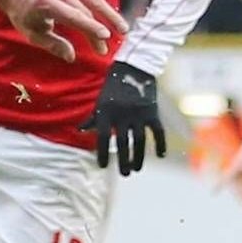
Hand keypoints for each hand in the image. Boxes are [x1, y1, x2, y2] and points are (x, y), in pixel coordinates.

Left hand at [0, 0, 130, 61]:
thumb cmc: (22, 10)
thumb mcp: (30, 31)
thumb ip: (51, 43)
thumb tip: (71, 56)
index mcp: (46, 3)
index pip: (74, 17)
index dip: (90, 28)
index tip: (106, 38)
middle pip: (86, 11)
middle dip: (99, 29)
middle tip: (110, 45)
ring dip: (109, 13)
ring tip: (123, 28)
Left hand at [80, 60, 164, 174]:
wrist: (133, 69)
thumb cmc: (113, 88)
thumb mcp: (100, 102)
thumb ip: (93, 118)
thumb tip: (80, 130)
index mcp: (106, 113)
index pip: (103, 138)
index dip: (103, 153)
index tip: (103, 166)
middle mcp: (122, 115)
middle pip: (123, 143)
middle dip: (123, 161)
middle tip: (124, 174)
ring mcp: (138, 114)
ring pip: (140, 141)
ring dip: (138, 157)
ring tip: (136, 169)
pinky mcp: (152, 112)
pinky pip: (158, 131)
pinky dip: (161, 144)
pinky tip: (160, 155)